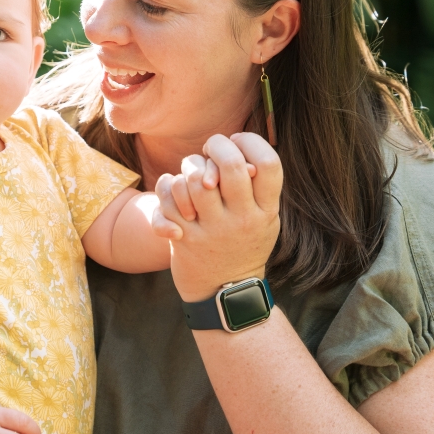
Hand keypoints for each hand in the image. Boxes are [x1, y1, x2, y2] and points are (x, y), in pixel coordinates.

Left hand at [153, 133, 281, 301]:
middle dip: (215, 146)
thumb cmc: (243, 242)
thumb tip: (235, 142)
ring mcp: (211, 231)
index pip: (267, 163)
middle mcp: (241, 220)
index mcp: (266, 211)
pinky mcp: (184, 239)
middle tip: (210, 149)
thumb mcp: (264, 217)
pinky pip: (167, 196)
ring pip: (193, 179)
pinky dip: (166, 185)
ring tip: (192, 173)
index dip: (250, 142)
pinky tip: (174, 190)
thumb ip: (255, 185)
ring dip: (189, 167)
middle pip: (229, 165)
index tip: (237, 142)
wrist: (224, 291)